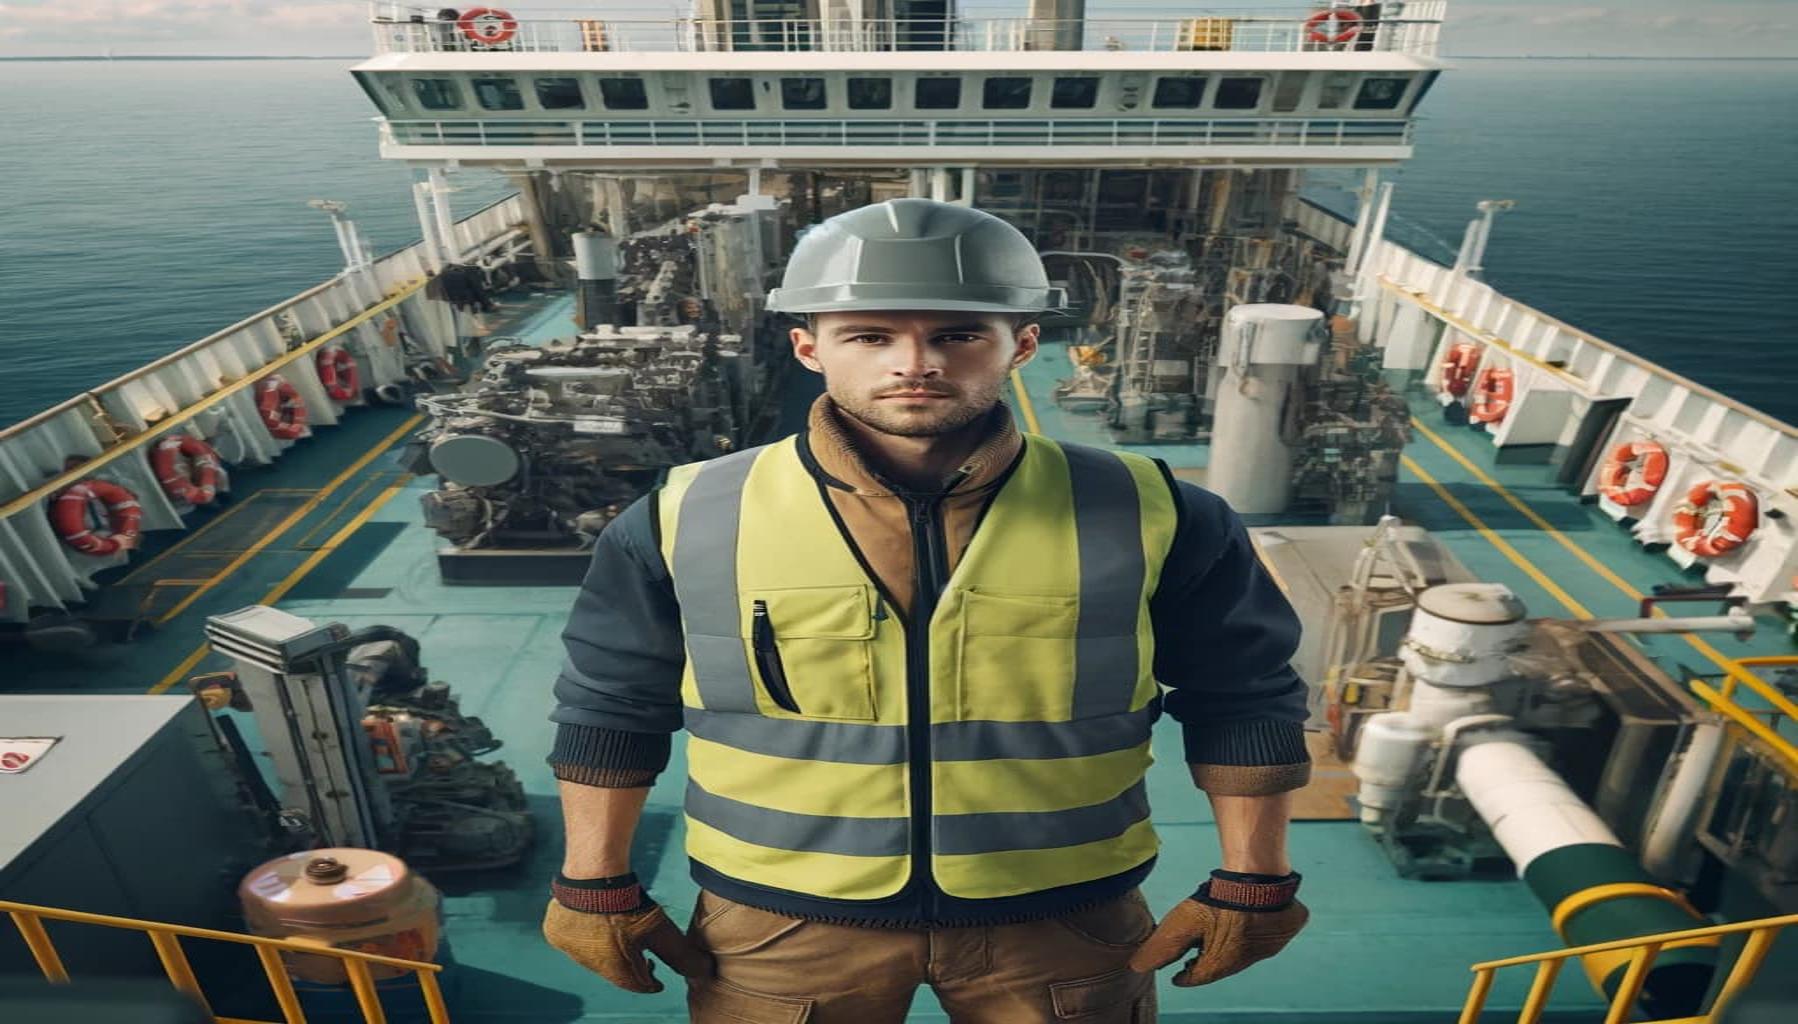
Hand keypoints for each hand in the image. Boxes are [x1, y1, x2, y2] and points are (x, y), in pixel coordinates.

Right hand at [541, 874, 714, 992]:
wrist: (594, 874)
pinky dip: (586, 934)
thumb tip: (705, 971)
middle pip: (614, 970)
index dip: (651, 979)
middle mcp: (588, 965)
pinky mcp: (555, 931)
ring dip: (608, 948)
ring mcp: (569, 948)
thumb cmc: (629, 903)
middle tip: (643, 952)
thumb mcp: (661, 931)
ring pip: (593, 954)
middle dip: (629, 963)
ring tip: (621, 931)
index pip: (637, 985)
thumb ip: (682, 955)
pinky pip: (574, 939)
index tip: (657, 971)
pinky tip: (598, 920)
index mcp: (613, 970)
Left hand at [1127, 870, 1306, 986]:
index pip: (1198, 977)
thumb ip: (1161, 947)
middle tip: (1194, 957)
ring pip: (1246, 950)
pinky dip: (1257, 929)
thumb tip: (1136, 967)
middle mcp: (1248, 958)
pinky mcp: (1287, 925)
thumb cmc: (1222, 902)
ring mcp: (1271, 943)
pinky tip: (1251, 918)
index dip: (1185, 976)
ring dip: (1232, 945)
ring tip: (1219, 937)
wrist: (1262, 879)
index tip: (1176, 977)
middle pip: (1223, 965)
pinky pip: (1271, 932)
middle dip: (1208, 962)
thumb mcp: (1182, 924)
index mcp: (1223, 963)